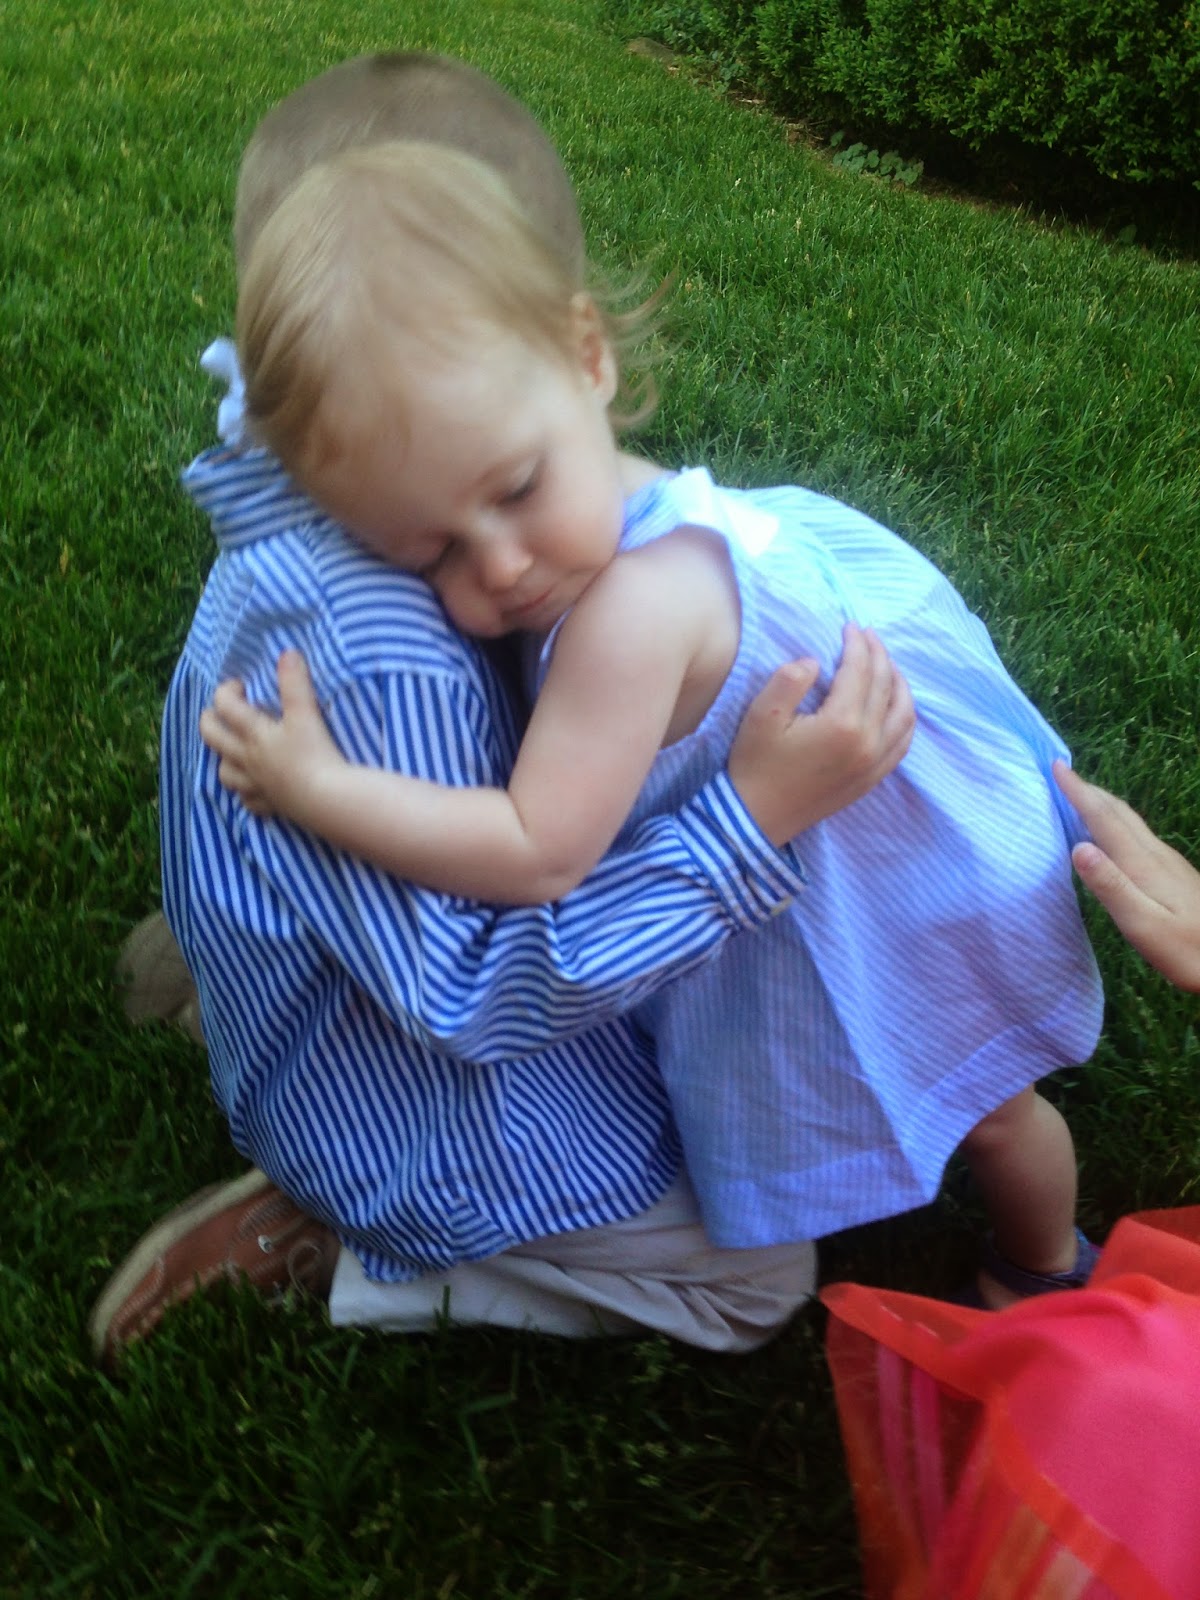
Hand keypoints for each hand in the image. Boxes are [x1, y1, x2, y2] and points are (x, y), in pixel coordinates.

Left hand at [198, 649, 344, 820]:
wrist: (327, 799)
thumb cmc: (315, 753)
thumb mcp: (305, 714)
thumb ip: (295, 682)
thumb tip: (287, 653)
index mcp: (254, 734)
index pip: (225, 706)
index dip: (227, 691)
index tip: (240, 685)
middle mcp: (247, 759)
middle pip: (213, 739)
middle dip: (210, 721)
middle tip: (220, 712)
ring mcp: (256, 784)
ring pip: (225, 773)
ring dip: (224, 759)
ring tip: (234, 751)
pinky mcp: (270, 805)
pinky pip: (249, 801)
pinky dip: (248, 792)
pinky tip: (256, 787)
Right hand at [729, 623, 914, 845]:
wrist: (757, 818)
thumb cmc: (755, 765)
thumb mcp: (761, 716)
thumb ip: (789, 680)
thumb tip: (814, 661)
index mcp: (842, 724)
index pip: (860, 671)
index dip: (857, 644)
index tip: (850, 626)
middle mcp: (868, 743)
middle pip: (886, 686)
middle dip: (879, 655)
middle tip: (868, 636)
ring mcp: (875, 763)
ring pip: (904, 713)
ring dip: (899, 682)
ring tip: (887, 664)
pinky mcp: (873, 778)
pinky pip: (903, 741)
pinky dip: (905, 715)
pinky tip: (896, 705)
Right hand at [1053, 760, 1199, 991]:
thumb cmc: (1185, 950)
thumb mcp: (1142, 923)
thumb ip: (1110, 885)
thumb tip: (1077, 847)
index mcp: (1142, 863)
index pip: (1104, 818)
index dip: (1079, 792)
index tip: (1057, 766)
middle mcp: (1155, 854)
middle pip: (1119, 812)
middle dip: (1089, 790)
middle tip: (1063, 774)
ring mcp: (1168, 861)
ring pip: (1130, 821)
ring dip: (1103, 804)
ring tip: (1081, 796)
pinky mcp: (1174, 872)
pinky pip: (1137, 834)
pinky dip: (1115, 822)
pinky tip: (1111, 834)